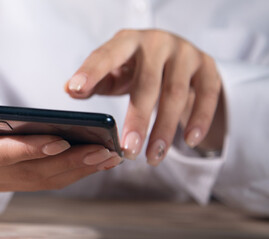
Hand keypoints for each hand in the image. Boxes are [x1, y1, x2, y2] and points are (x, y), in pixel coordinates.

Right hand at [0, 85, 121, 194]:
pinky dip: (71, 172)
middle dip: (69, 162)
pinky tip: (95, 161)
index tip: (62, 141)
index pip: (0, 155)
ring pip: (41, 181)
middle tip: (103, 150)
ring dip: (77, 171)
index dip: (31, 149)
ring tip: (109, 156)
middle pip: (29, 172)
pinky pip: (43, 180)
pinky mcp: (10, 183)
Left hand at [65, 29, 224, 165]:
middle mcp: (157, 43)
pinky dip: (199, 120)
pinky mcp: (207, 66)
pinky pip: (208, 95)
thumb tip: (70, 90)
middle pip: (147, 84)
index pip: (106, 55)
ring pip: (176, 94)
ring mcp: (185, 53)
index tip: (76, 89)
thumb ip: (92, 82)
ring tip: (152, 158)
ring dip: (164, 129)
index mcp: (127, 41)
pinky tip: (189, 141)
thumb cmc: (134, 68)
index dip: (91, 71)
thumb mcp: (112, 72)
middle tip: (127, 150)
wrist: (174, 54)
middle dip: (137, 120)